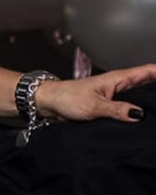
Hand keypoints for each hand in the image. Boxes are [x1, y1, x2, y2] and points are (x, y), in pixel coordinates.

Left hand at [35, 64, 155, 123]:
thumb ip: (117, 110)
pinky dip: (137, 113)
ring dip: (149, 103)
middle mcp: (119, 86)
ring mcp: (115, 96)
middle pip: (147, 85)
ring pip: (138, 97)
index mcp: (118, 79)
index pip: (148, 71)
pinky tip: (143, 122)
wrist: (49, 103)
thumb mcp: (94, 106)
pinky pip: (128, 108)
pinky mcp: (109, 107)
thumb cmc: (68, 98)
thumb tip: (139, 115)